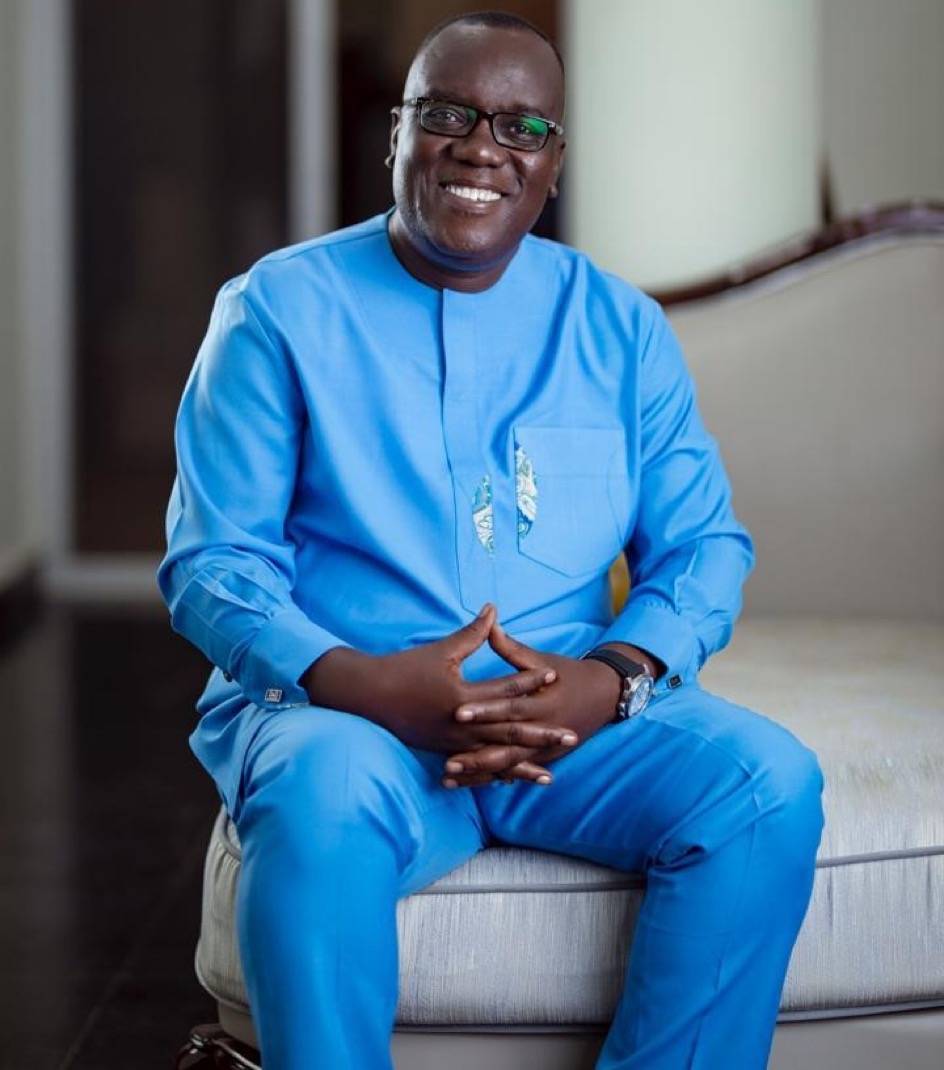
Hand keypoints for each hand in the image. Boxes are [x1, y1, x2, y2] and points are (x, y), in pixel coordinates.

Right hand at [302, 603, 578, 761]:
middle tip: (571, 738)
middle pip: (509, 730)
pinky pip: (476, 768)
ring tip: (550, 776)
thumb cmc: (404, 669)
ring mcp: (453, 743)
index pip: (504, 688)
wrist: (369, 697)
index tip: (556, 677)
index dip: (531, 681)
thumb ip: (473, 634)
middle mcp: (460, 724)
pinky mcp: (445, 752)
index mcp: (462, 696)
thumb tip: (493, 608)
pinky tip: (513, 782)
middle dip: (542, 735)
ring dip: (524, 765)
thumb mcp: (441, 650)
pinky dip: (496, 775)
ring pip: (495, 757)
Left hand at [441, 621, 623, 787]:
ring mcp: (545, 749)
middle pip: (506, 745)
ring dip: (479, 773)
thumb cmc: (569, 673)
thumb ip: (513, 648)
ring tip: (449, 778)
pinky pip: (512, 772)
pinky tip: (465, 785)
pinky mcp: (542, 760)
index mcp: (544, 703)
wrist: (604, 696)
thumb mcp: (543, 660)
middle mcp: (544, 730)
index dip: (484, 711)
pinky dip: (490, 778)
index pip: (510, 708)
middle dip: (476, 755)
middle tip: (447, 761)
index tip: (457, 713)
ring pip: (507, 765)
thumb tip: (490, 621)